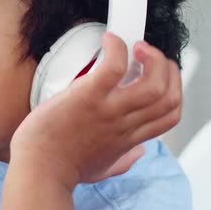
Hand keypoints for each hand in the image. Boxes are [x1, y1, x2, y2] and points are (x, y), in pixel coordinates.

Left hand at [11, 32, 181, 188]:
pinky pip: (113, 66)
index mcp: (128, 138)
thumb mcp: (101, 168)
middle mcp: (124, 124)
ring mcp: (108, 110)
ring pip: (153, 82)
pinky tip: (109, 41)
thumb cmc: (61, 166)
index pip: (170, 114)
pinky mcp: (86, 97)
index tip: (159, 76)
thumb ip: (123, 161)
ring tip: (134, 46)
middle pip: (168, 95)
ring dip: (151, 57)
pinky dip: (116, 48)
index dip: (172, 90)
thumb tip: (137, 153)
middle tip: (147, 55)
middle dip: (167, 69)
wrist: (38, 168)